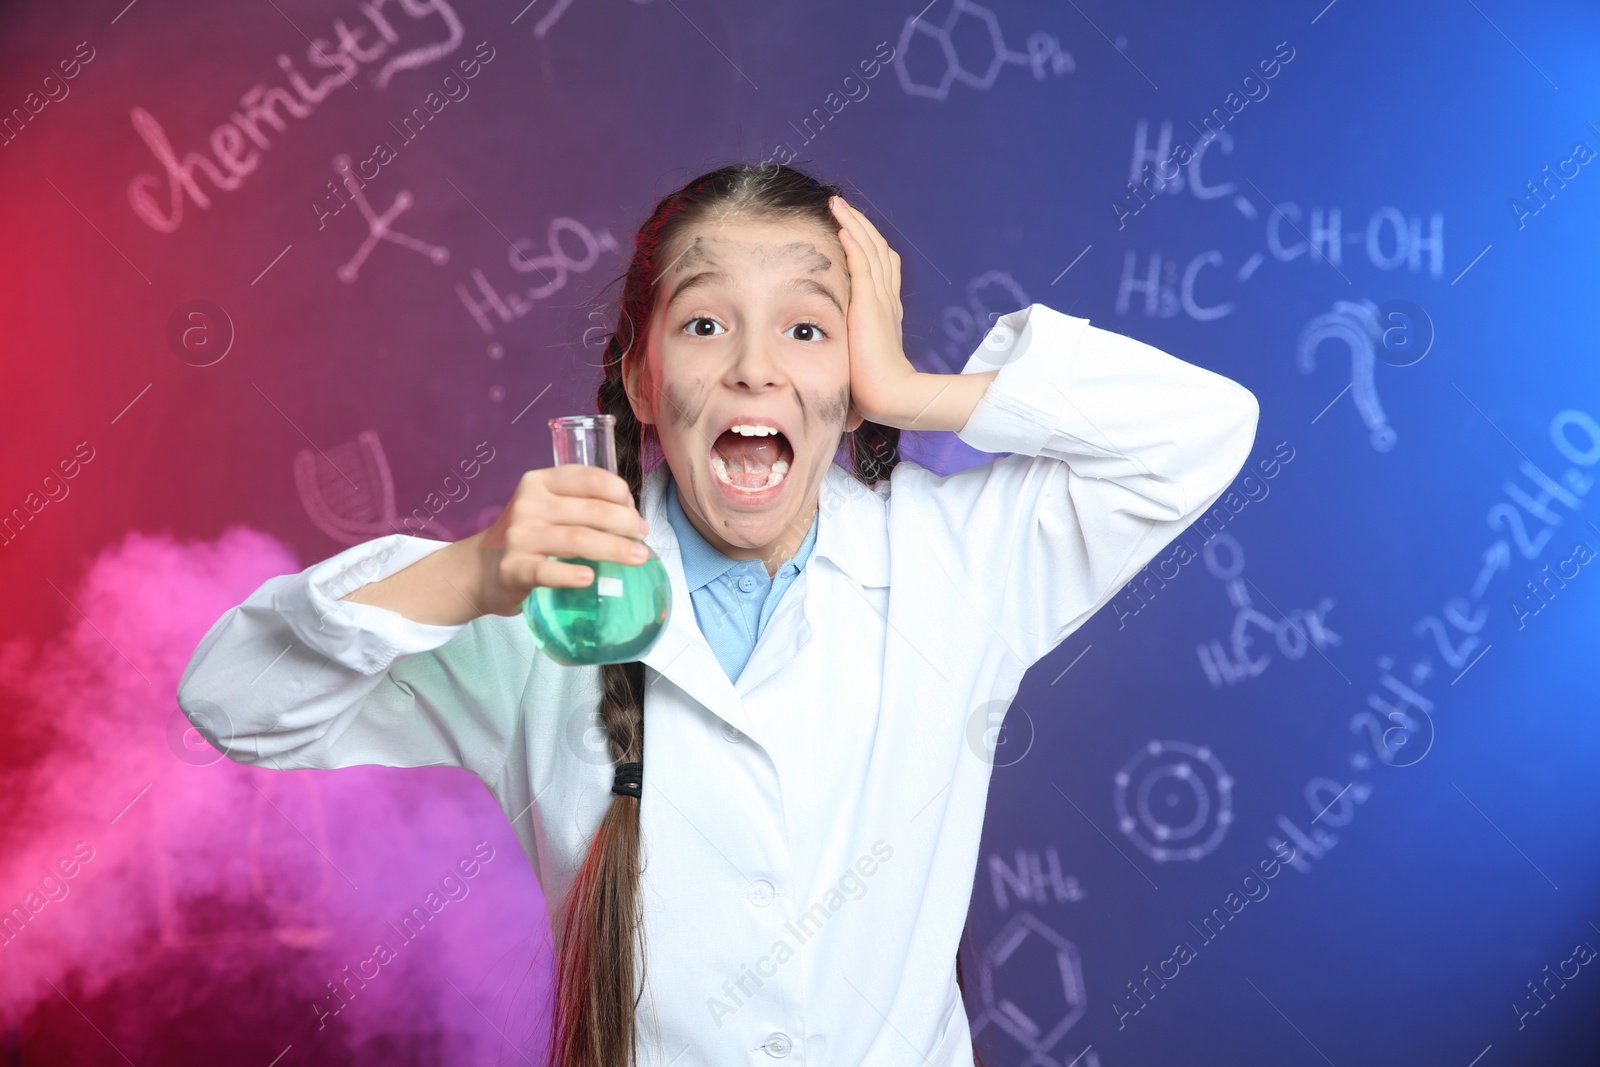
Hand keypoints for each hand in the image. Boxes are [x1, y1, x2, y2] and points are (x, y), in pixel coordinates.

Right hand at [468, 465, 650, 616]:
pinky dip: (570, 575)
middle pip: (590, 510)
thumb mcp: (546, 507)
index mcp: (540, 482)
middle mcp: (528, 505)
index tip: (633, 509)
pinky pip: (547, 572)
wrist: (480, 569)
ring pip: (577, 539)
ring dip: (614, 548)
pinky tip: (590, 578)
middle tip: (643, 537)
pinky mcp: (514, 570)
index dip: (619, 493)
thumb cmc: (528, 536)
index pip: (589, 479)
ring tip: (639, 557)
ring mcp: (520, 538)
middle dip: (625, 523)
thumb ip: (580, 503)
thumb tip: (631, 514)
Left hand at [830, 196, 917, 425]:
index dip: (867, 242)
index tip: (850, 227)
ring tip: (837, 205)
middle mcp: (887, 298)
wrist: (890, 395)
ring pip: (870, 250)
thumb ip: (852, 345)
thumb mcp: (861, 355)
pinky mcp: (871, 305)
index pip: (881, 265)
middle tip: (841, 205)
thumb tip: (831, 352)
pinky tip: (842, 228)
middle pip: (878, 248)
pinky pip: (863, 266)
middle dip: (860, 224)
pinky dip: (854, 244)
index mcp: (886, 309)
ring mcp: (881, 299)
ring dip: (854, 224)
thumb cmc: (874, 385)